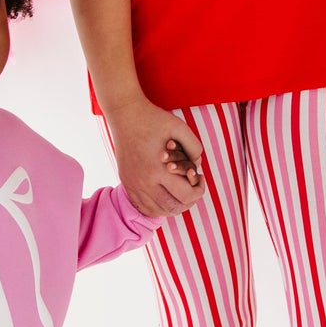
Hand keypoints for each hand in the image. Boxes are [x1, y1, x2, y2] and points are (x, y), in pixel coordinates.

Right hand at [109, 100, 206, 218]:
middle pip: (172, 208)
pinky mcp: (127, 183)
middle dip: (189, 201)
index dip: (199, 190)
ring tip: (181, 192)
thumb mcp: (181, 128)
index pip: (186, 196)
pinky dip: (157, 207)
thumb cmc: (154, 120)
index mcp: (158, 170)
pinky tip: (165, 195)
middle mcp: (144, 182)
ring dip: (173, 206)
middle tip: (193, 187)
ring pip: (157, 211)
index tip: (200, 177)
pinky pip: (143, 207)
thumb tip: (197, 167)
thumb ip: (195, 148)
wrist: (125, 115)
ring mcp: (133, 185)